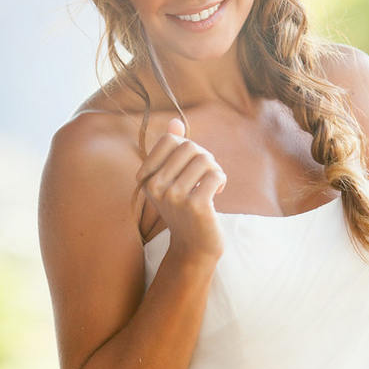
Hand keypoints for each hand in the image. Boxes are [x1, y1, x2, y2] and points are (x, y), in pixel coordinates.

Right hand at [136, 118, 227, 258]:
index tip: (190, 166)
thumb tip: (176, 122)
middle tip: (206, 176)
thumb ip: (173, 150)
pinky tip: (217, 193)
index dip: (187, 147)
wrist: (193, 246)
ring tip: (212, 185)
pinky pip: (216, 175)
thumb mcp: (174, 179)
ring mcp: (174, 196)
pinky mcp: (195, 205)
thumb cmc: (185, 209)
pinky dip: (221, 180)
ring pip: (205, 159)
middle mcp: (155, 186)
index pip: (170, 140)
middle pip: (189, 147)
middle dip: (204, 157)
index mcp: (146, 178)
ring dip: (215, 169)